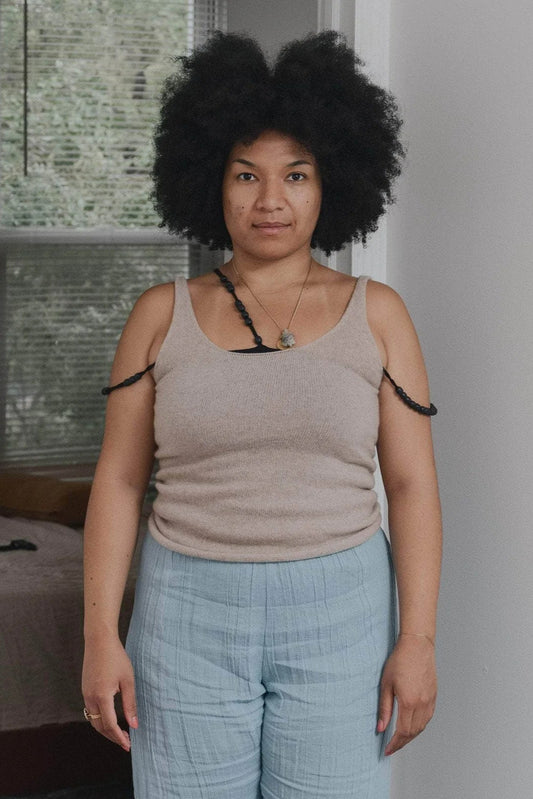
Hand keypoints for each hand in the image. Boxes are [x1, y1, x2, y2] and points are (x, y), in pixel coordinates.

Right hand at [81, 636, 137, 750]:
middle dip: (112, 737)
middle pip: (99, 726)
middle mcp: (90, 698)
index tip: (129, 745)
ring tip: (120, 733)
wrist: (99, 641)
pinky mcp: (85, 690)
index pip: (109, 724)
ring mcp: (85, 694)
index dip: (119, 737)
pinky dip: (100, 719)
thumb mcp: (128, 680)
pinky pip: (91, 711)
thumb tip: (134, 725)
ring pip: (93, 720)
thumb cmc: (116, 658)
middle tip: (126, 742)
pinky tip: (110, 718)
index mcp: (102, 696)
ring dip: (105, 729)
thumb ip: (130, 703)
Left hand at [377, 635, 436, 755]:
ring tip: (400, 740)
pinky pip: (427, 718)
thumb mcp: (386, 684)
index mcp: (408, 702)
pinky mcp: (433, 696)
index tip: (387, 750)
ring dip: (411, 736)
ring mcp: (430, 701)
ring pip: (421, 727)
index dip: (394, 744)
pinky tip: (411, 726)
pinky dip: (419, 726)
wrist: (417, 646)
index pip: (402, 732)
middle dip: (401, 743)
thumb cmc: (399, 661)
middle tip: (391, 747)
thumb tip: (380, 728)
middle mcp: (422, 704)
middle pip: (412, 732)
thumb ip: (384, 708)